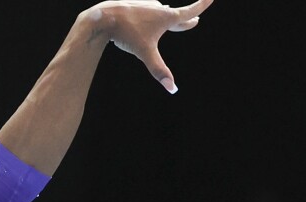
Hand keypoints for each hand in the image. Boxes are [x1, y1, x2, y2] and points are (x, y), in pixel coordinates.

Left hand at [91, 0, 210, 93]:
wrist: (104, 17)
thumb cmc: (126, 33)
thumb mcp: (145, 53)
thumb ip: (158, 70)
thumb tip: (172, 89)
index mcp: (166, 17)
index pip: (189, 11)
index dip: (202, 5)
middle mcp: (158, 9)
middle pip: (176, 15)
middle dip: (186, 19)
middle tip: (195, 19)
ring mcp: (146, 6)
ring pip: (159, 13)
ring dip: (166, 17)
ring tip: (169, 16)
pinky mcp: (134, 7)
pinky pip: (145, 13)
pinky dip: (149, 17)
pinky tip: (143, 18)